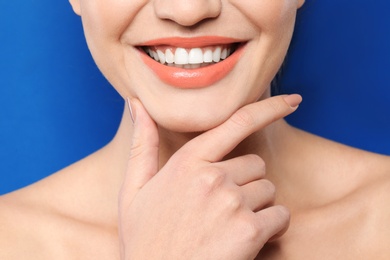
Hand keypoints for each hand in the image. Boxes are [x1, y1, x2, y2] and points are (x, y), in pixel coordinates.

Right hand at [119, 95, 300, 259]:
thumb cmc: (145, 239)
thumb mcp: (133, 190)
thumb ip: (141, 145)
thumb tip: (136, 105)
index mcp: (187, 162)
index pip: (237, 123)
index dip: (269, 108)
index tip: (293, 101)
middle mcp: (212, 177)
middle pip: (256, 165)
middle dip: (246, 182)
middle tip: (223, 206)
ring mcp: (232, 203)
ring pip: (268, 190)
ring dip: (257, 206)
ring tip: (229, 225)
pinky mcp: (249, 231)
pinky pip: (280, 216)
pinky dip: (271, 227)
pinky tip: (245, 240)